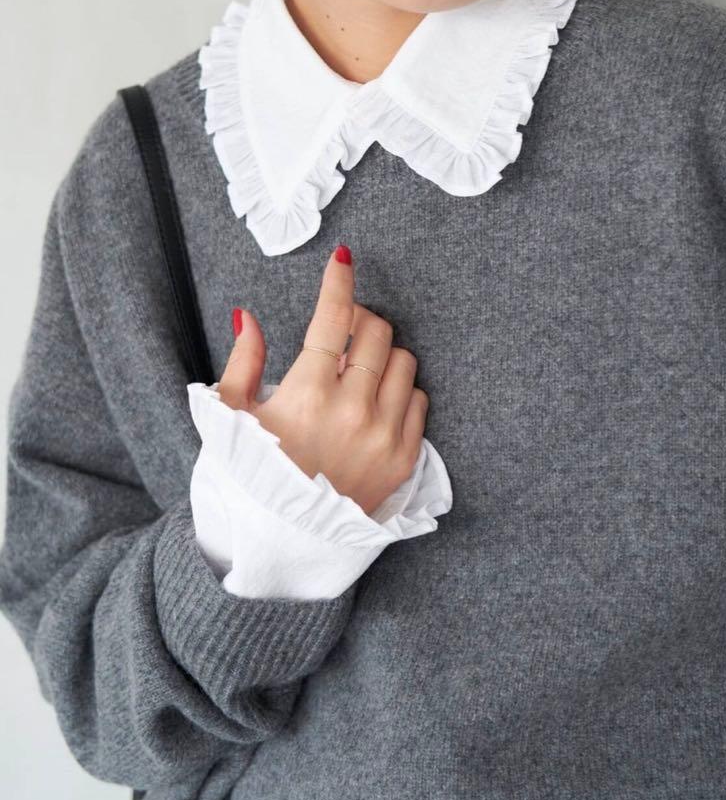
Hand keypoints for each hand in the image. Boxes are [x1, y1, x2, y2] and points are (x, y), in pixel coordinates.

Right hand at [217, 245, 428, 516]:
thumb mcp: (231, 418)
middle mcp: (352, 409)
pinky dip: (401, 392)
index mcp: (307, 393)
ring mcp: (384, 435)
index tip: (343, 259)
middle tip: (343, 334)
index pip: (332, 317)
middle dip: (360, 322)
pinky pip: (420, 401)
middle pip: (377, 332)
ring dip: (382, 355)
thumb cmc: (252, 476)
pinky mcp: (404, 458)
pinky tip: (376, 403)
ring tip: (359, 372)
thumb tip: (248, 316)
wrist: (286, 539)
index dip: (338, 280)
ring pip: (404, 362)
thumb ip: (243, 362)